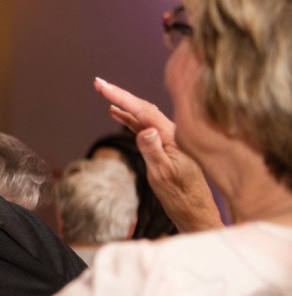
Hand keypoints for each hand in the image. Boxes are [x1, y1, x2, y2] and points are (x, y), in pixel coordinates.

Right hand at [93, 78, 223, 231]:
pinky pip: (145, 127)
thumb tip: (146, 130)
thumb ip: (153, 151)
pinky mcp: (166, 146)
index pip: (143, 111)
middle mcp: (173, 133)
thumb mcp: (163, 175)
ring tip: (104, 93)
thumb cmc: (181, 197)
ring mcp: (170, 139)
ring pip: (144, 116)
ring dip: (124, 104)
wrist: (196, 212)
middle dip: (120, 94)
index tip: (102, 86)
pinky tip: (117, 114)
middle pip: (143, 108)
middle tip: (98, 83)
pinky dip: (130, 118)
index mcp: (173, 136)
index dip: (121, 96)